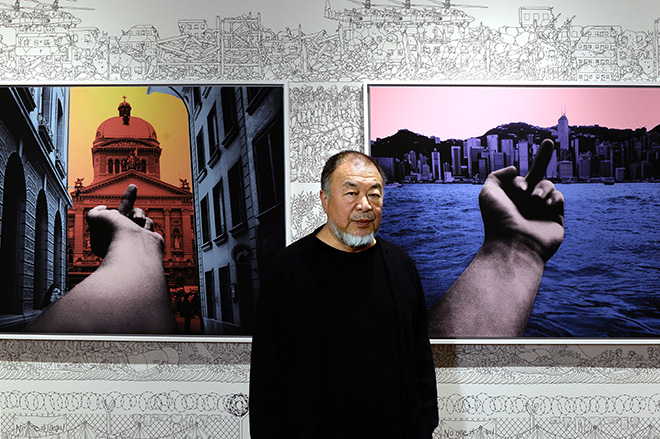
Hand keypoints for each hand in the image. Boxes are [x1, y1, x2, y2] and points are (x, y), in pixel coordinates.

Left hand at [87, 184, 162, 257]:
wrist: (135, 248)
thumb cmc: (115, 234)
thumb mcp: (95, 217)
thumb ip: (96, 211)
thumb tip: (104, 208)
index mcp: (106, 234)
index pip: (106, 218)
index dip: (106, 210)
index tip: (105, 206)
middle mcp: (121, 236)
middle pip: (125, 212)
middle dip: (129, 198)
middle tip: (133, 187)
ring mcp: (135, 237)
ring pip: (139, 216)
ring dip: (138, 214)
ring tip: (136, 220)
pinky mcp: (148, 238)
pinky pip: (149, 224)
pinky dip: (146, 225)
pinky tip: (143, 231)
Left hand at [479, 139, 563, 261]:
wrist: (515, 243)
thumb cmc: (498, 219)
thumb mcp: (488, 192)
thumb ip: (497, 175)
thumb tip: (515, 169)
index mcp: (510, 198)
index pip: (519, 179)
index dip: (517, 181)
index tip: (517, 190)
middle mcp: (526, 203)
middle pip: (538, 174)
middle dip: (543, 156)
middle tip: (549, 141)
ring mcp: (542, 210)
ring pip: (548, 185)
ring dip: (542, 189)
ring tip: (534, 201)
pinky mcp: (557, 218)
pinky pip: (559, 197)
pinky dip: (553, 198)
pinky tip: (545, 207)